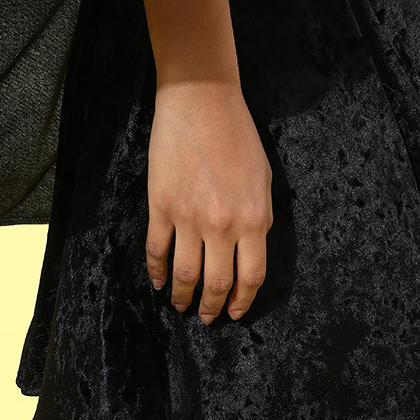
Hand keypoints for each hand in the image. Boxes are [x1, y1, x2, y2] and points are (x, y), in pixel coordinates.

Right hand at [146, 79, 272, 322]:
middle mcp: (222, 224)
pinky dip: (156, 271)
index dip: (242, 300)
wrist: (201, 101)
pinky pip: (157, 250)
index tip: (235, 312)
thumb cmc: (237, 134)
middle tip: (207, 318)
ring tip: (181, 305)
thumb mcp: (263, 177)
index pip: (251, 276)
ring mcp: (188, 216)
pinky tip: (158, 281)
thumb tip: (252, 247)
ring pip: (184, 274)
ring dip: (183, 296)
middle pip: (217, 283)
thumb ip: (260, 217)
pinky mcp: (161, 205)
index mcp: (254, 218)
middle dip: (212, 307)